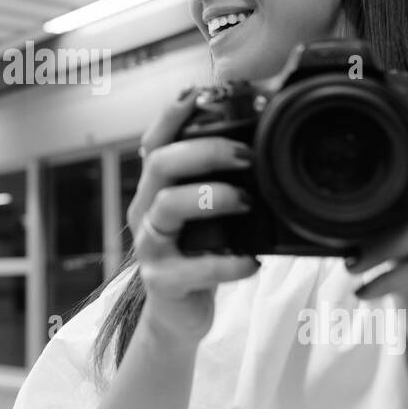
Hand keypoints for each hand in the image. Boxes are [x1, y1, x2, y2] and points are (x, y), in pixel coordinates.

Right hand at [129, 59, 299, 348]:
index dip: (171, 115)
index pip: (154, 140)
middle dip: (204, 151)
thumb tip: (262, 141)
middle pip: (160, 163)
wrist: (178, 314)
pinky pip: (193, 268)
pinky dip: (226, 263)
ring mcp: (150, 246)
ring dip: (211, 197)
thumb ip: (218, 181)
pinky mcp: (162, 281)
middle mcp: (146, 210)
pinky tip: (252, 262)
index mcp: (155, 188)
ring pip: (167, 207)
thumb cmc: (198, 253)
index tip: (199, 94)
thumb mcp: (203, 212)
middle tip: (246, 155)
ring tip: (247, 201)